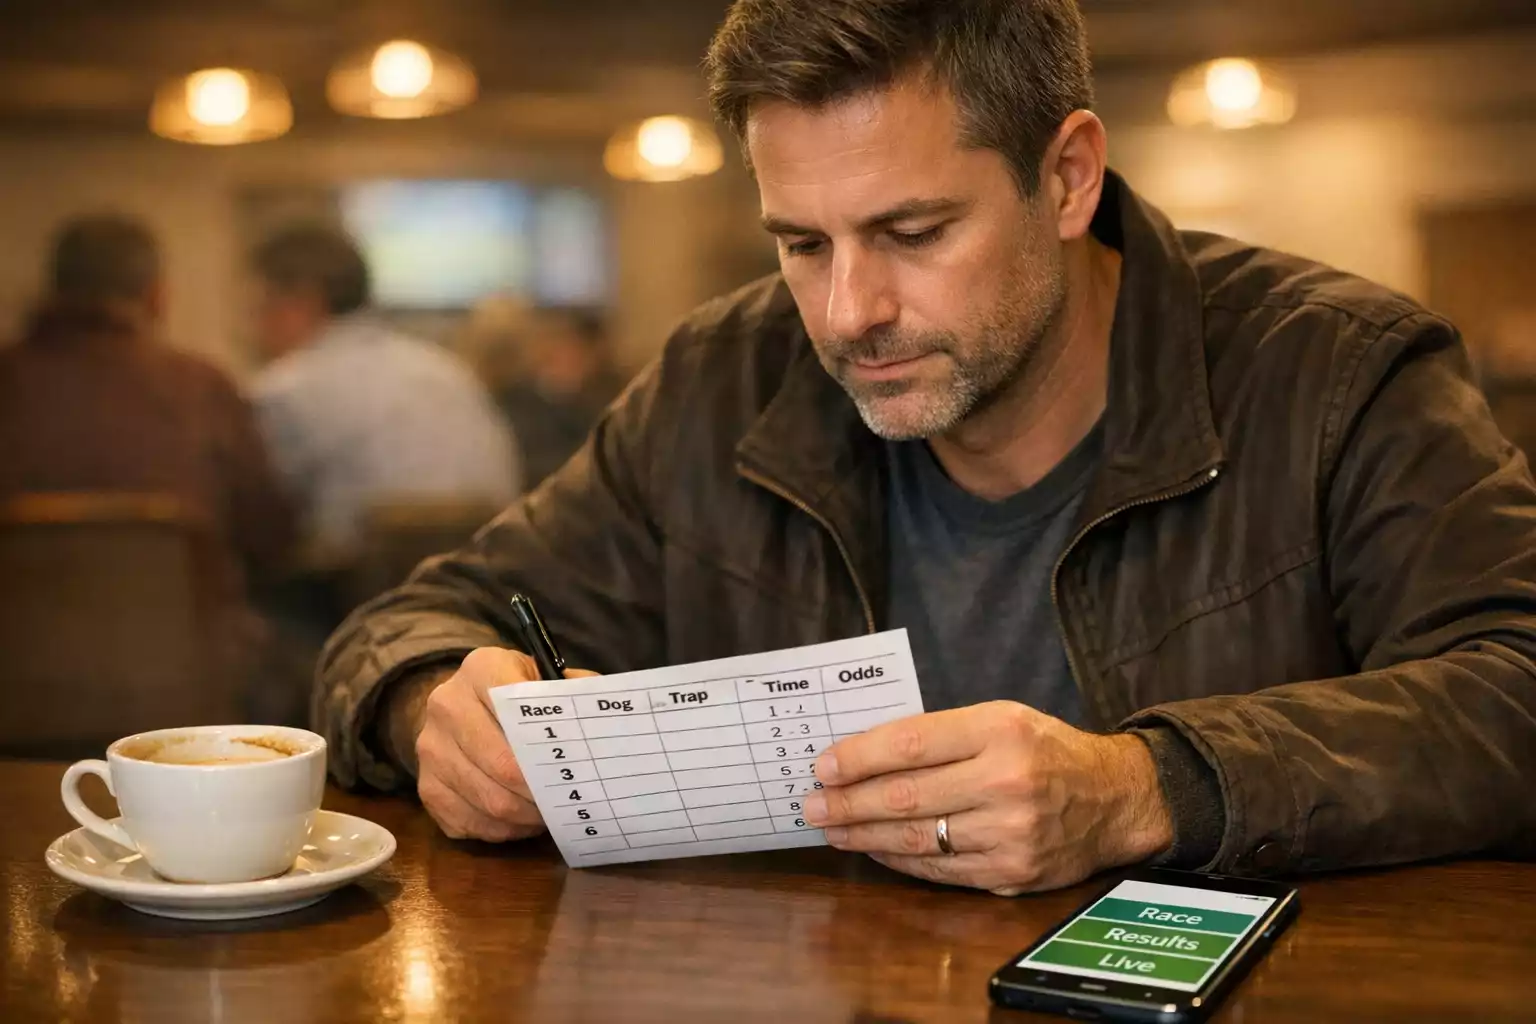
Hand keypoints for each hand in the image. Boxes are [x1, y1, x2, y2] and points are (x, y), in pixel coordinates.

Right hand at [414, 647, 595, 841]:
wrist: (464, 705)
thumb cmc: (519, 694)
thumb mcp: (546, 677)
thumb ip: (573, 693)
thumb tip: (597, 725)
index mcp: (482, 668)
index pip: (518, 708)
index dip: (549, 745)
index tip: (572, 765)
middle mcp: (447, 704)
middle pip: (502, 765)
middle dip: (541, 792)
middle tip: (567, 803)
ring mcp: (430, 748)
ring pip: (488, 801)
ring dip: (526, 816)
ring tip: (549, 813)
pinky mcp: (425, 787)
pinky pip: (468, 823)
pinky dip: (502, 831)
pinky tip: (521, 822)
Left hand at [802, 701, 1171, 894]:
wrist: (1116, 799)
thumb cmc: (1048, 750)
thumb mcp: (1003, 718)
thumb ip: (944, 732)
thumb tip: (867, 752)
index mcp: (1000, 730)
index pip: (912, 743)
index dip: (860, 757)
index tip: (823, 766)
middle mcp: (1006, 782)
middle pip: (907, 795)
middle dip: (849, 802)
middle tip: (811, 804)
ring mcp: (1010, 833)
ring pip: (918, 838)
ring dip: (865, 835)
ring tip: (832, 828)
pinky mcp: (1012, 873)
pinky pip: (940, 869)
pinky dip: (900, 860)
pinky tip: (875, 849)